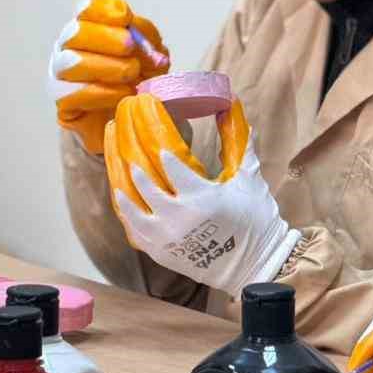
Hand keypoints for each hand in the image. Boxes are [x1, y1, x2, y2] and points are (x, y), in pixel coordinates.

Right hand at [49, 0, 170, 154]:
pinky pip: (71, 93)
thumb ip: (146, 38)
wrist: (129, 117)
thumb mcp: (151, 53)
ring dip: (105, 66)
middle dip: (106, 38)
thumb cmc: (138, 78)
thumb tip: (136, 33)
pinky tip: (122, 94)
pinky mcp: (61, 100)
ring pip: (71, 61)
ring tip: (131, 74)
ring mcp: (61, 72)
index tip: (125, 16)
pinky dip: (101, 92)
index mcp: (90, 27)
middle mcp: (69, 45)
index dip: (103, 9)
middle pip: (76, 32)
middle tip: (130, 47)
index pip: (86, 8)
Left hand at [105, 93, 299, 290]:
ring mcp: (165, 237)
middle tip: (123, 128)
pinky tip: (119, 192)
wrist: (255, 266)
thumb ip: (238, 142)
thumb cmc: (257, 220)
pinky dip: (125, 208)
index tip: (146, 121)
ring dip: (120, 179)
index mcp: (201, 197)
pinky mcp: (160, 252)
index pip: (170, 164)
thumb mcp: (249, 178)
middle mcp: (178, 217)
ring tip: (116, 157)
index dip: (157, 141)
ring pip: (131, 204)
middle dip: (131, 151)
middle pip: (143, 179)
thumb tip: (234, 106)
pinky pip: (132, 227)